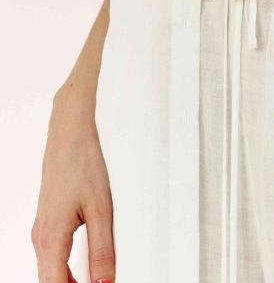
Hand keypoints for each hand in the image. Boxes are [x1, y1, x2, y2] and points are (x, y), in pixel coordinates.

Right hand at [31, 92, 115, 282]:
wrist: (69, 135)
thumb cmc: (83, 164)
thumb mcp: (101, 209)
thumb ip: (102, 251)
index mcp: (51, 240)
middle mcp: (40, 240)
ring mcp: (40, 233)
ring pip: (50, 274)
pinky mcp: (46, 226)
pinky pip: (52, 260)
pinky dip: (65, 273)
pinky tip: (83, 274)